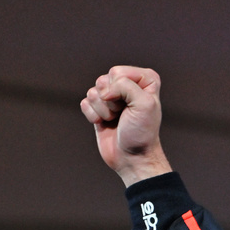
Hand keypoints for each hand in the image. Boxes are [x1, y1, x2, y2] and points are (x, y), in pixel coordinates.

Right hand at [80, 66, 172, 186]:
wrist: (132, 157)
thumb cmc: (142, 132)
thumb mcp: (144, 104)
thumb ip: (125, 85)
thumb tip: (103, 91)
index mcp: (145, 80)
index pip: (117, 72)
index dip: (120, 89)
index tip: (133, 105)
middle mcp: (128, 85)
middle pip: (103, 80)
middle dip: (110, 100)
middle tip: (124, 114)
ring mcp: (112, 97)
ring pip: (93, 91)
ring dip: (103, 110)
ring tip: (116, 120)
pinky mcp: (98, 109)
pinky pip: (85, 103)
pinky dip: (93, 116)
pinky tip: (105, 124)